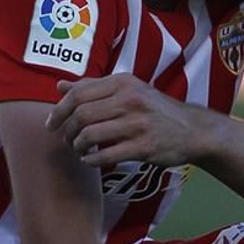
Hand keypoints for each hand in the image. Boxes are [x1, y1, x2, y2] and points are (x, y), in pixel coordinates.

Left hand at [47, 74, 206, 168]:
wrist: (192, 130)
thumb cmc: (154, 110)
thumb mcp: (128, 90)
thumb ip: (93, 88)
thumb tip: (60, 86)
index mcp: (123, 82)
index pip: (78, 94)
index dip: (59, 110)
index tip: (51, 124)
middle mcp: (130, 99)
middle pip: (81, 115)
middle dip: (67, 131)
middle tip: (66, 140)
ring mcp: (138, 123)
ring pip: (90, 135)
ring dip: (78, 146)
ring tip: (79, 150)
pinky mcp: (144, 147)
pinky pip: (106, 155)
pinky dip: (92, 160)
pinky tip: (91, 160)